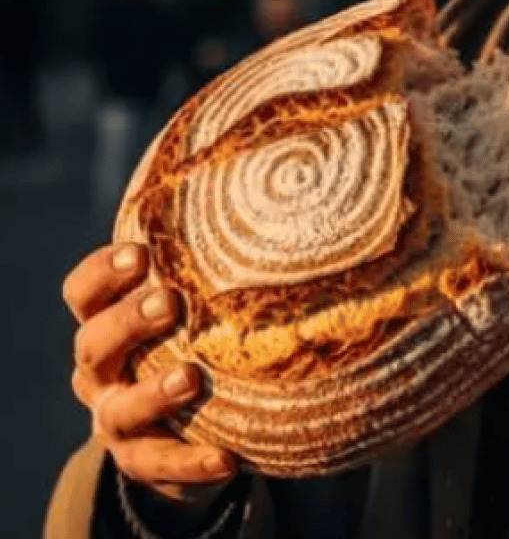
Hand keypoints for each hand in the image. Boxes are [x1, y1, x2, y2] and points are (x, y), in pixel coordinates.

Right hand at [63, 244, 237, 510]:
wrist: (183, 432)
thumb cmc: (190, 346)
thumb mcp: (189, 312)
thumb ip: (206, 271)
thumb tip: (268, 201)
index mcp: (104, 327)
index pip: (84, 295)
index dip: (103, 272)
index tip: (140, 252)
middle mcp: (100, 373)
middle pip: (93, 344)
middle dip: (128, 322)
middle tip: (169, 301)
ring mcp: (114, 420)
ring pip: (118, 409)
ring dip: (152, 393)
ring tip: (190, 377)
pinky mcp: (142, 461)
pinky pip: (162, 464)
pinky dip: (191, 463)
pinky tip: (226, 460)